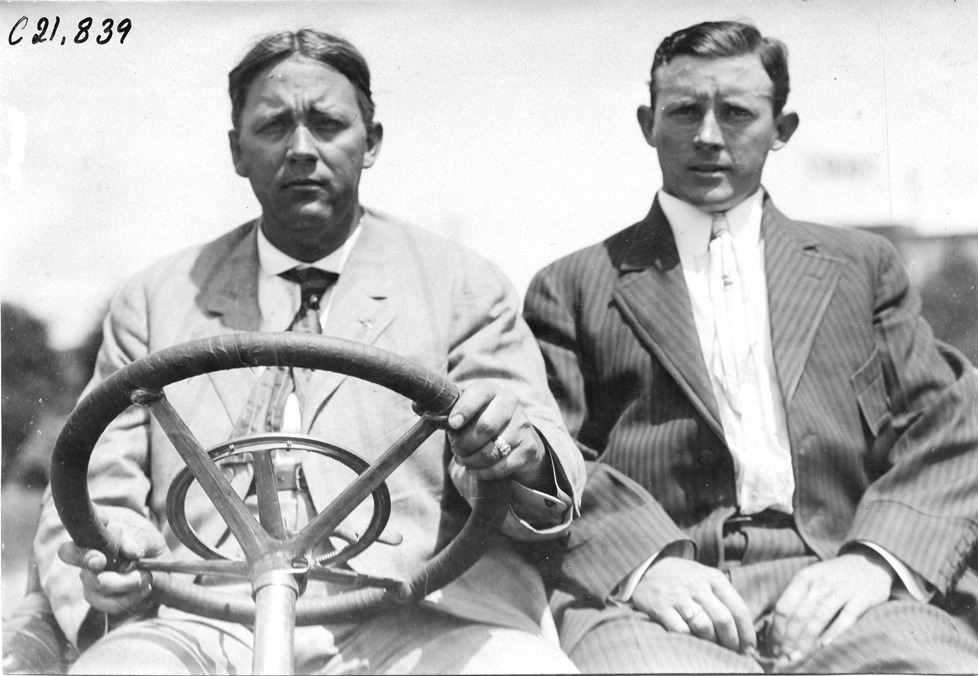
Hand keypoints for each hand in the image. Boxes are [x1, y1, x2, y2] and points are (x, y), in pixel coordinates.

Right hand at [57, 518, 168, 616]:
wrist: (162, 576)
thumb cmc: (151, 551)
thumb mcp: (151, 541)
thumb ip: (140, 541)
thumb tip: (129, 550)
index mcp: (100, 532)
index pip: (81, 524)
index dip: (81, 527)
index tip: (98, 535)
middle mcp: (88, 552)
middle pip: (71, 554)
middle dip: (89, 558)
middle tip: (103, 560)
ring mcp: (88, 576)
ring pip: (98, 582)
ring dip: (128, 582)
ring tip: (146, 576)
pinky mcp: (95, 597)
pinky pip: (107, 602)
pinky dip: (130, 597)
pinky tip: (144, 589)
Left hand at [446, 381, 547, 486]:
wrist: (520, 440)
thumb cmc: (485, 421)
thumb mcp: (470, 410)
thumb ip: (449, 410)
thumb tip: (422, 411)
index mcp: (493, 390)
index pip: (479, 394)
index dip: (464, 409)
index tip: (452, 424)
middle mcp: (511, 404)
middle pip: (486, 426)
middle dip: (464, 443)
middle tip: (456, 449)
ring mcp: (522, 427)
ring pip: (492, 450)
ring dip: (471, 460)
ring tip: (463, 459)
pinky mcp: (528, 450)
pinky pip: (500, 467)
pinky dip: (482, 472)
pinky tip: (474, 469)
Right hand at [632, 556, 756, 654]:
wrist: (646, 568)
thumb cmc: (683, 579)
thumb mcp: (705, 578)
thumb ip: (723, 599)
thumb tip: (743, 632)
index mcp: (713, 578)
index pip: (738, 609)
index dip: (747, 633)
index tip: (749, 648)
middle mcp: (697, 586)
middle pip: (723, 620)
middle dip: (732, 641)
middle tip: (732, 651)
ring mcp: (678, 596)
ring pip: (704, 627)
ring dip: (712, 642)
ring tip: (713, 647)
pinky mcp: (660, 607)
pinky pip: (681, 630)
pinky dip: (690, 640)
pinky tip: (693, 641)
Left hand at [767, 550, 894, 666]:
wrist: (870, 564)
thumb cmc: (835, 578)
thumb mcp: (813, 580)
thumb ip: (799, 600)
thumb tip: (781, 631)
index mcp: (804, 577)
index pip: (784, 606)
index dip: (777, 629)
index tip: (775, 645)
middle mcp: (821, 582)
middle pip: (799, 615)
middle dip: (790, 639)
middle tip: (785, 656)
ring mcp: (842, 589)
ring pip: (819, 618)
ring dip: (807, 640)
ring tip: (799, 656)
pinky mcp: (862, 598)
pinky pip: (845, 618)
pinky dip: (833, 632)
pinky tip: (823, 645)